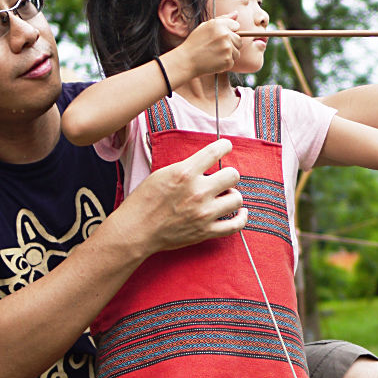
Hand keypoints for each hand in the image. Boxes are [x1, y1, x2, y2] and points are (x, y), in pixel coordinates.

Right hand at [117, 138, 246, 253]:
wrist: (136, 231)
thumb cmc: (144, 201)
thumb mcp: (161, 174)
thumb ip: (186, 168)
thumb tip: (205, 163)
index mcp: (185, 173)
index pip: (215, 151)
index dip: (225, 146)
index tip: (226, 147)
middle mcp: (198, 191)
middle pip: (233, 176)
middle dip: (228, 175)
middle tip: (221, 179)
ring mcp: (204, 213)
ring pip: (237, 199)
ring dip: (232, 195)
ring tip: (224, 196)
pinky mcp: (206, 231)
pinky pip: (235, 225)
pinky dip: (241, 218)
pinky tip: (240, 213)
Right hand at [177, 16, 241, 78]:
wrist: (186, 60)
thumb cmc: (195, 43)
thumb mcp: (205, 26)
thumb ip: (223, 19)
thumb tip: (236, 13)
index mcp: (219, 24)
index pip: (236, 26)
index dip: (229, 32)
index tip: (220, 38)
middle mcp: (225, 34)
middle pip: (239, 40)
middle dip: (231, 44)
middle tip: (216, 48)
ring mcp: (227, 48)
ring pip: (237, 52)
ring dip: (229, 55)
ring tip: (215, 55)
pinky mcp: (227, 60)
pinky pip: (232, 62)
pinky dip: (225, 63)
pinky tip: (215, 61)